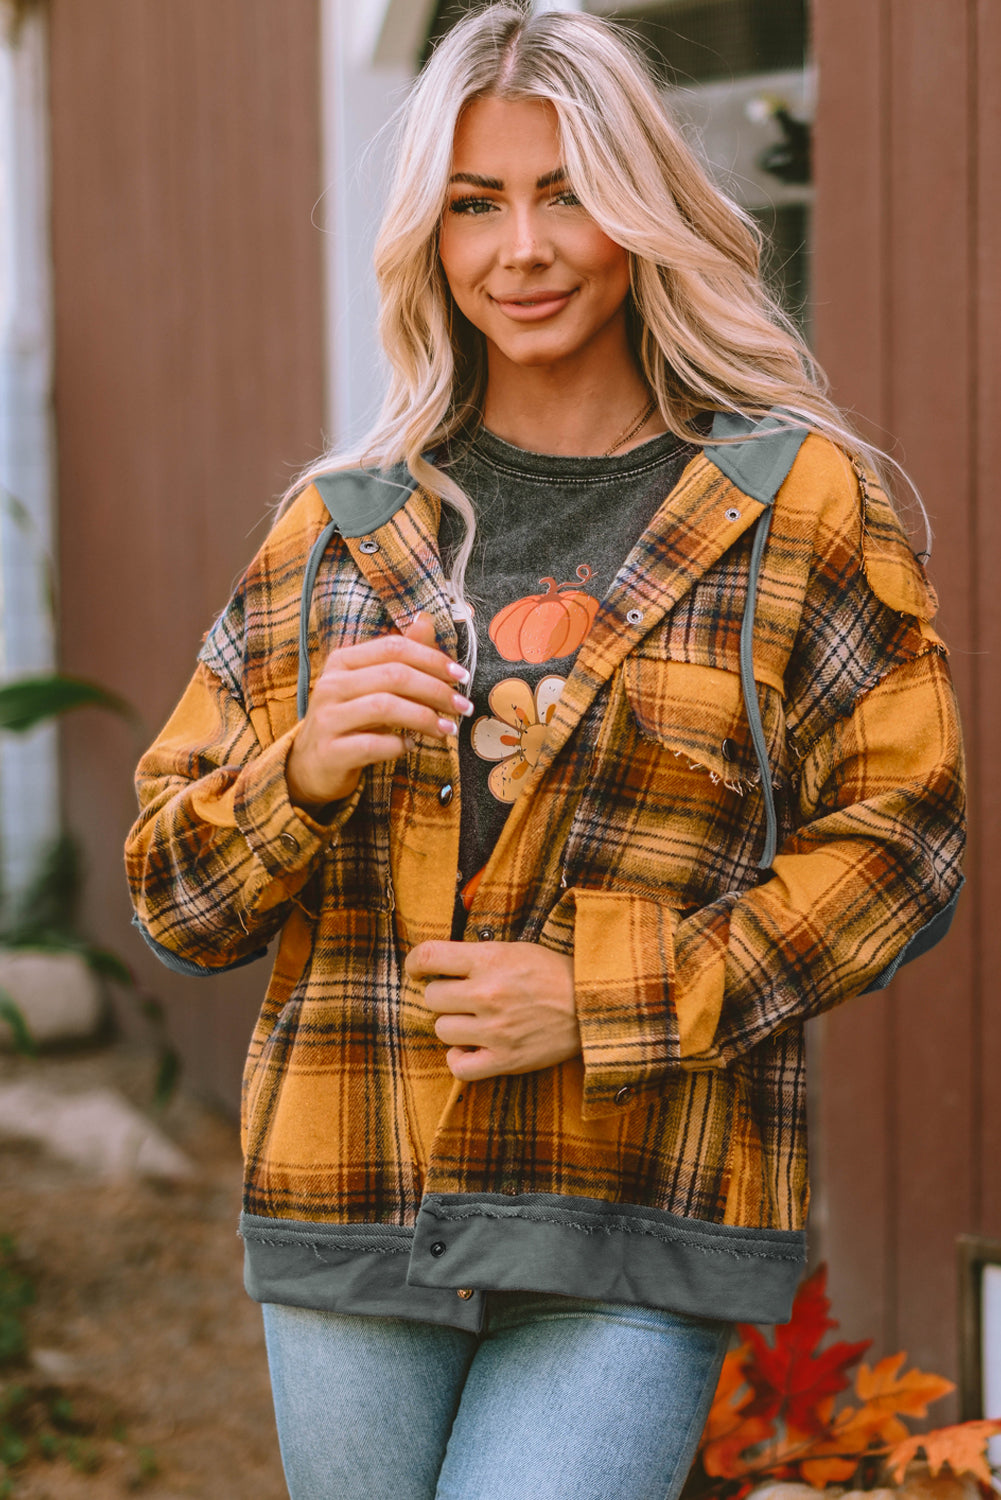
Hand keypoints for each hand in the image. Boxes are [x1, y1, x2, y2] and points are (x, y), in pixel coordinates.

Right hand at [286, 613, 470, 813]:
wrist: (312, 765)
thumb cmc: (350, 721)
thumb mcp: (371, 686)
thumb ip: (399, 657)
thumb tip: (426, 620)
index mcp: (343, 661)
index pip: (393, 648)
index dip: (432, 658)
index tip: (462, 675)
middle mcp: (331, 685)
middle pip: (393, 676)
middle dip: (436, 689)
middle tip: (463, 706)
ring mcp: (327, 718)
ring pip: (384, 707)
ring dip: (424, 717)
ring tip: (448, 728)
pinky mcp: (330, 752)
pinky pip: (371, 744)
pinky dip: (398, 744)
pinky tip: (410, 745)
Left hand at [405, 939, 578, 1080]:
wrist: (595, 1005)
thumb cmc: (554, 974)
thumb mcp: (515, 950)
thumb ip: (477, 956)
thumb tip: (437, 965)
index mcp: (489, 959)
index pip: (429, 956)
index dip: (415, 963)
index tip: (418, 969)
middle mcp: (487, 993)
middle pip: (432, 997)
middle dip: (442, 996)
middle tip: (461, 997)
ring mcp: (495, 1029)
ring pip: (442, 1030)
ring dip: (454, 1026)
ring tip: (474, 1021)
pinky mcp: (505, 1059)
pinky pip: (458, 1066)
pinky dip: (460, 1059)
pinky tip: (472, 1048)